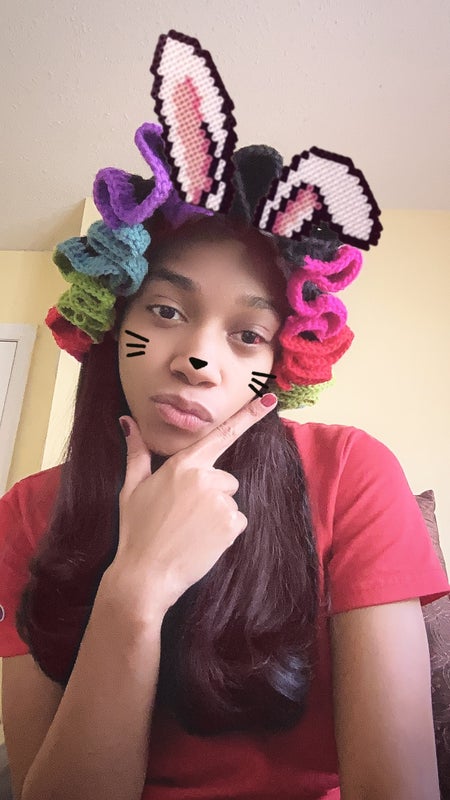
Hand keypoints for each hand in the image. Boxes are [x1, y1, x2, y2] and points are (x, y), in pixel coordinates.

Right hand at [109, 394, 277, 616]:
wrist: (145, 574)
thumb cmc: (136, 530)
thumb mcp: (131, 487)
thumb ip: (136, 452)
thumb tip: (127, 420)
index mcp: (182, 465)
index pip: (220, 435)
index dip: (248, 416)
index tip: (270, 400)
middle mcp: (204, 478)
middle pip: (224, 478)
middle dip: (211, 493)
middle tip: (184, 515)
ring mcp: (220, 501)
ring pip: (230, 501)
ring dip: (216, 514)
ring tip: (190, 530)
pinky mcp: (231, 525)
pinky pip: (236, 521)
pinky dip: (224, 531)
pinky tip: (202, 541)